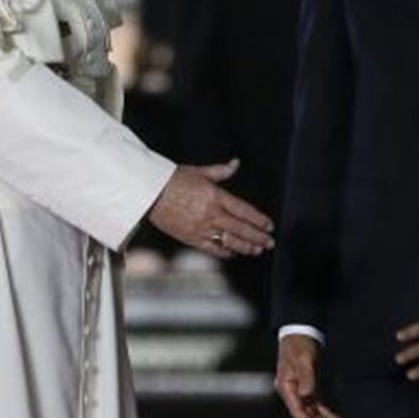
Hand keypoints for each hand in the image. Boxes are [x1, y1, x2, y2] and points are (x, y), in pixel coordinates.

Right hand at [147, 160, 274, 259]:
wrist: (148, 193)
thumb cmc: (172, 179)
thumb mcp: (198, 172)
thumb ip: (220, 171)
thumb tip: (235, 163)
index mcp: (215, 196)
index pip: (243, 211)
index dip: (258, 220)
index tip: (269, 226)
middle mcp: (211, 214)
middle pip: (240, 229)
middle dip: (257, 237)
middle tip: (270, 243)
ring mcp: (201, 228)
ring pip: (229, 241)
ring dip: (245, 247)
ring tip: (257, 250)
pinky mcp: (190, 238)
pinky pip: (212, 248)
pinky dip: (224, 252)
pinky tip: (233, 254)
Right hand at [275, 333, 343, 417]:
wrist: (300, 331)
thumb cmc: (299, 344)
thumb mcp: (303, 358)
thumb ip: (306, 376)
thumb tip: (306, 394)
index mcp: (286, 386)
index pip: (298, 410)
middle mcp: (292, 390)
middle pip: (307, 414)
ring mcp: (300, 390)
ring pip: (314, 411)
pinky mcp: (309, 386)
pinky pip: (318, 404)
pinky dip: (326, 412)